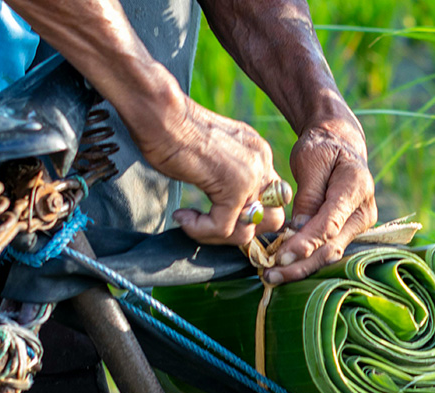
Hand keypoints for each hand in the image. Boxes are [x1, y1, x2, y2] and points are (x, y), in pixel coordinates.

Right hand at [137, 103, 287, 245]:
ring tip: (191, 222)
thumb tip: (225, 211)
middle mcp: (261, 162)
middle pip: (273, 219)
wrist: (161, 113)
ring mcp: (250, 174)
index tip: (217, 216)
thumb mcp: (212, 155)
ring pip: (248, 231)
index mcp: (258, 154)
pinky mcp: (233, 186)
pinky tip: (182, 217)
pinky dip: (199, 230)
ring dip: (217, 236)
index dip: (247, 217)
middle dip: (242, 232)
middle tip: (211, 225)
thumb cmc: (173, 131)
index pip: (271, 200)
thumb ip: (228, 177)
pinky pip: (222, 228)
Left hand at [266, 117, 375, 283]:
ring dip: (301, 267)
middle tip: (270, 275)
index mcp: (356, 188)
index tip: (281, 256)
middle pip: (332, 247)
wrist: (340, 144)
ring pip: (329, 254)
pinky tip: (283, 267)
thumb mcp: (311, 161)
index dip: (306, 243)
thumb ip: (308, 195)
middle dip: (301, 264)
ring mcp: (359, 224)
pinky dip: (305, 259)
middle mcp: (364, 211)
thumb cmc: (323, 148)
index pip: (330, 224)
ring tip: (272, 276)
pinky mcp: (349, 231)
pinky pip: (326, 249)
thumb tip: (298, 228)